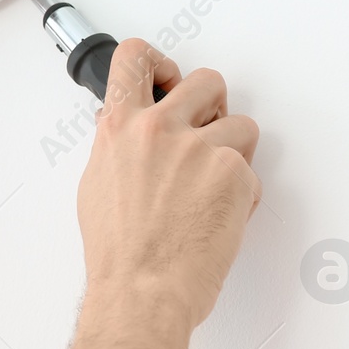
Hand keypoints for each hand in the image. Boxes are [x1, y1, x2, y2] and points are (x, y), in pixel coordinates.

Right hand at [76, 38, 261, 331]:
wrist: (142, 289)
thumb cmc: (119, 251)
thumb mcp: (97, 184)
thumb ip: (117, 146)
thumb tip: (124, 128)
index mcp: (120, 127)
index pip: (134, 59)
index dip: (157, 61)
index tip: (166, 76)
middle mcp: (160, 129)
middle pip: (207, 81)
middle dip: (213, 106)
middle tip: (206, 134)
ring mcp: (200, 148)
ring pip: (242, 125)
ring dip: (234, 152)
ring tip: (213, 185)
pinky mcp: (235, 173)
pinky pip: (251, 171)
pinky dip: (242, 193)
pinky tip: (219, 214)